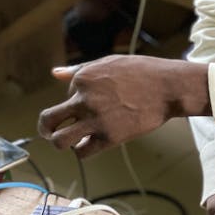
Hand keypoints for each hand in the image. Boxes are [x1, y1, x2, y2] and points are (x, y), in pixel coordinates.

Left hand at [38, 55, 210, 155]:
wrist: (169, 87)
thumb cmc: (142, 72)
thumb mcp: (108, 62)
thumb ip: (79, 70)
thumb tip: (55, 74)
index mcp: (83, 78)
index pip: (66, 95)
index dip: (76, 101)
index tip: (93, 103)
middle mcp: (84, 99)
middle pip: (48, 120)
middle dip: (46, 128)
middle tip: (51, 132)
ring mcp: (96, 119)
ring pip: (60, 140)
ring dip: (61, 143)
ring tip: (69, 142)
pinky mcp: (110, 137)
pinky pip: (83, 152)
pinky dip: (82, 151)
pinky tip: (89, 145)